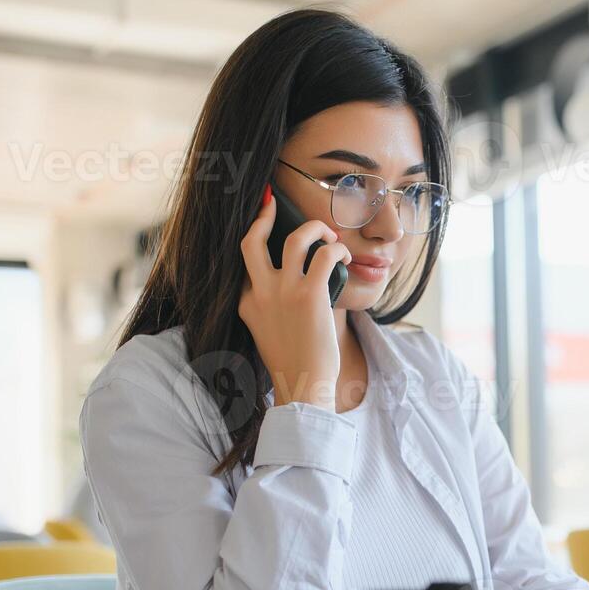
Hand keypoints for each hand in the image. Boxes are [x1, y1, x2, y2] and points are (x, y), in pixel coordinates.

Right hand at [237, 184, 352, 410]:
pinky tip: (344, 255)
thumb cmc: (294, 365)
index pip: (244, 262)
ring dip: (315, 229)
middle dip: (264, 215)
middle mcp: (260, 293)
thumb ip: (271, 307)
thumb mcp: (269, 332)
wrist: (303, 388)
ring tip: (329, 235)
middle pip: (252, 240)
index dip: (254, 237)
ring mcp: (283, 292)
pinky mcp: (310, 296)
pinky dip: (337, 249)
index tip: (261, 221)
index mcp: (246, 302)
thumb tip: (293, 285)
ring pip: (295, 239)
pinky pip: (325, 255)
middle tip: (274, 200)